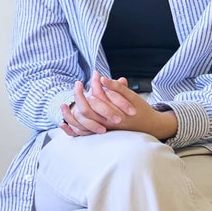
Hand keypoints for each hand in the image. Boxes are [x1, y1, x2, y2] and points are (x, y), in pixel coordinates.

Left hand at [59, 76, 175, 140]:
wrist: (150, 125)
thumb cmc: (141, 109)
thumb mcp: (132, 97)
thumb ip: (117, 88)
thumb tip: (101, 79)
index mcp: (115, 112)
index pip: (98, 98)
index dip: (93, 85)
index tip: (92, 75)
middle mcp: (107, 122)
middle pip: (86, 110)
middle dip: (78, 96)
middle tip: (77, 84)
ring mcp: (103, 129)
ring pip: (82, 123)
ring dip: (69, 114)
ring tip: (63, 104)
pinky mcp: (101, 134)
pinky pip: (82, 135)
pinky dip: (70, 130)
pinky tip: (62, 124)